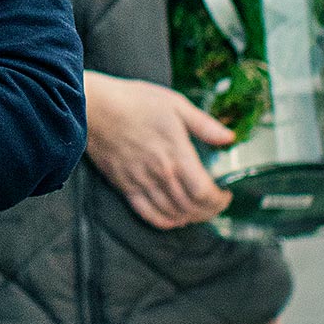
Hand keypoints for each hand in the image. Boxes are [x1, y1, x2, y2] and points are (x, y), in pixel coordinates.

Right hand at [83, 71, 233, 229]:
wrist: (94, 107)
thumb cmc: (134, 101)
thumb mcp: (175, 104)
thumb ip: (204, 125)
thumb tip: (229, 137)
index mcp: (176, 154)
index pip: (204, 193)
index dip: (219, 200)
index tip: (226, 193)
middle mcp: (160, 174)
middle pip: (191, 208)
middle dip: (209, 211)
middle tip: (216, 203)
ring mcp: (141, 182)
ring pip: (172, 214)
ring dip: (190, 217)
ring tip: (198, 210)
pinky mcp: (125, 186)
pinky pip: (148, 214)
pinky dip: (165, 221)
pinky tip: (174, 217)